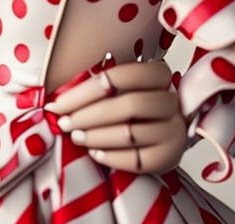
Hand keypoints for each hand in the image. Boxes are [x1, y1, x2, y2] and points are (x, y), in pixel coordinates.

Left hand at [44, 59, 188, 174]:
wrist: (164, 135)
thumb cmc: (137, 109)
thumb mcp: (123, 89)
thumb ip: (100, 89)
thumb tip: (61, 99)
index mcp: (160, 74)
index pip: (122, 76)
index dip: (87, 90)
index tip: (60, 103)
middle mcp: (171, 101)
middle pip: (128, 105)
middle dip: (88, 115)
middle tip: (65, 122)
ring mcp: (174, 130)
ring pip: (130, 133)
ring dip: (96, 136)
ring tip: (76, 136)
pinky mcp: (169, 158)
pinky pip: (136, 160)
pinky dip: (110, 157)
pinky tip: (94, 152)